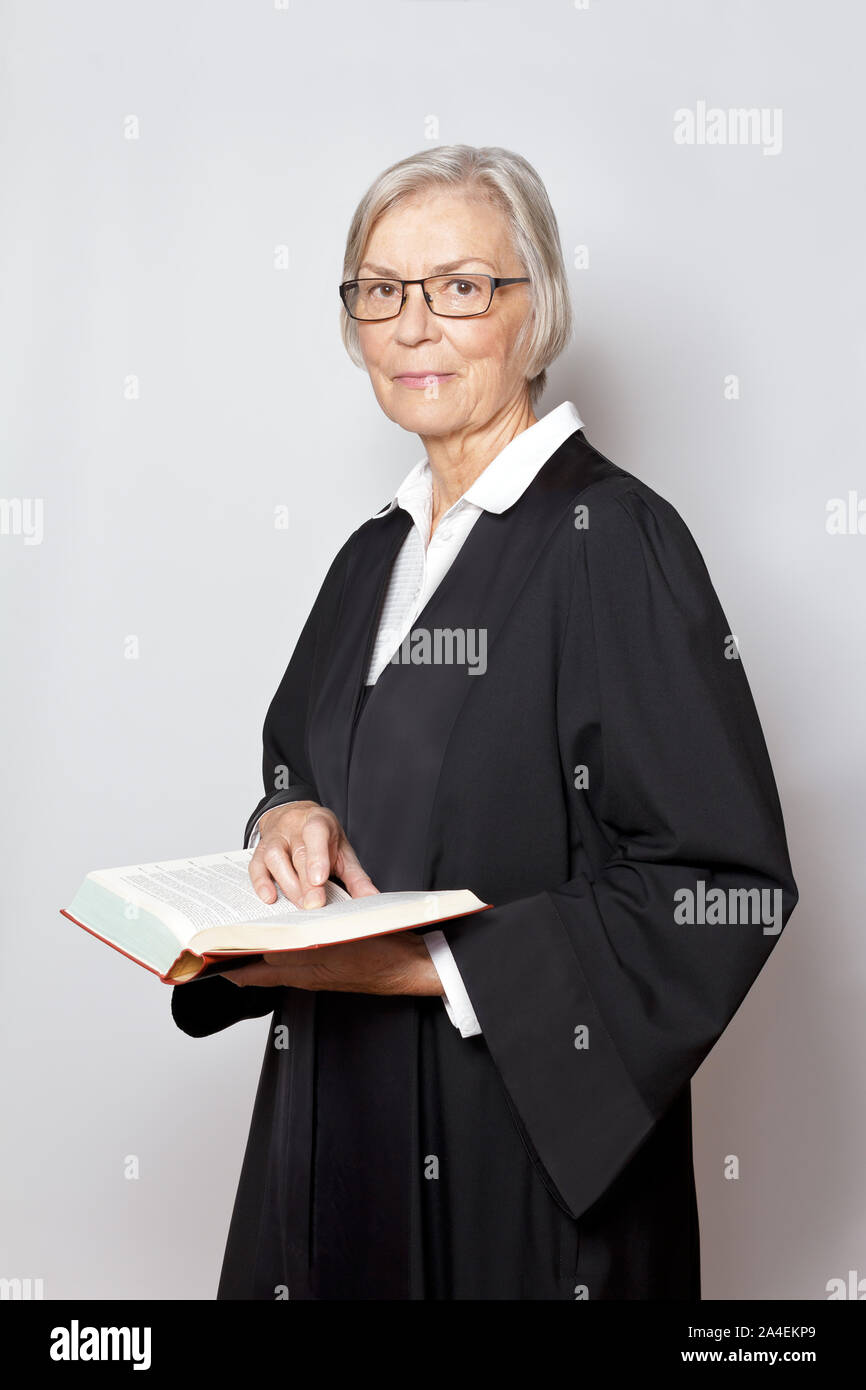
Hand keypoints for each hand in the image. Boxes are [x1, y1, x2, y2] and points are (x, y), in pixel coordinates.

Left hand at [221, 931, 444, 995]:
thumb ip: (297, 948)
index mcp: (302, 972)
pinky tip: (284, 926)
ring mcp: (319, 969)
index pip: (253, 974)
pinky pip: (297, 955)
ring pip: (277, 960)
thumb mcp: (335, 945)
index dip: (227, 966)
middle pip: (261, 968)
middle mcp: (306, 974)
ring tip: (242, 928)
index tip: (205, 955)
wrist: (411, 965)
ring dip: (259, 948)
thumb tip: (261, 948)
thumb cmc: (379, 955)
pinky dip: (283, 943)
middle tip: (218, 936)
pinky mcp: (332, 961)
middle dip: (238, 955)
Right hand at [249, 799, 377, 908]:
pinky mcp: (260, 850)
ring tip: (301, 905)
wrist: (295, 816)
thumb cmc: (322, 838)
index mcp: (318, 821)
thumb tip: (372, 898)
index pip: (316, 834)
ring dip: (287, 885)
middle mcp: (293, 827)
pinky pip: (256, 865)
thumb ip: (356, 876)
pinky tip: (270, 898)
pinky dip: (261, 882)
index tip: (320, 880)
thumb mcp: (343, 851)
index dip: (317, 856)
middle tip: (315, 905)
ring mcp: (275, 838)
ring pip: (274, 858)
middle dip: (306, 882)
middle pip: (297, 853)